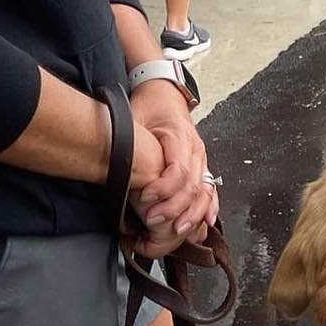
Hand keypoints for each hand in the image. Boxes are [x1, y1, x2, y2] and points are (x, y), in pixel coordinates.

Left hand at [129, 79, 218, 244]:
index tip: (144, 198)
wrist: (165, 95)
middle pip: (193, 186)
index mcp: (180, 138)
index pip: (179, 171)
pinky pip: (210, 191)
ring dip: (193, 214)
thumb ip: (129, 142)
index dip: (164, 188)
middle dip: (174, 208)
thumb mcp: (134, 119)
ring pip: (205, 192)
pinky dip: (209, 208)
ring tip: (177, 230)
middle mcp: (196, 151)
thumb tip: (115, 164)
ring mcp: (202, 161)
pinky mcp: (202, 168)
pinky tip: (206, 223)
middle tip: (153, 222)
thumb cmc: (149, 107)